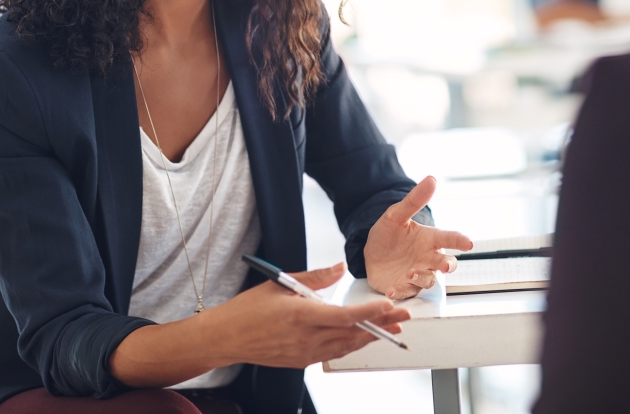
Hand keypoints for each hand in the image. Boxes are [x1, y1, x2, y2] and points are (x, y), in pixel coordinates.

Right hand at [112, 262, 409, 386]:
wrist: (225, 338)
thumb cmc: (247, 309)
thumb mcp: (280, 283)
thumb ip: (314, 277)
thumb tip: (339, 268)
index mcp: (301, 316)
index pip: (346, 315)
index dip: (372, 312)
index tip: (391, 305)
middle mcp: (306, 338)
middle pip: (354, 334)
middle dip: (382, 324)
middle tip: (404, 316)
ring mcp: (304, 353)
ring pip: (347, 346)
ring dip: (370, 336)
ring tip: (391, 327)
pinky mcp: (301, 362)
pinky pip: (333, 353)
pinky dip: (351, 344)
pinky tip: (361, 337)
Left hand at [364, 176, 472, 299]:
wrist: (370, 253)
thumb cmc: (388, 233)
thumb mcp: (396, 215)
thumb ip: (414, 200)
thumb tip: (431, 179)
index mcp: (429, 239)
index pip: (449, 239)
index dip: (460, 241)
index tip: (468, 243)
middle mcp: (428, 258)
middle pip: (446, 264)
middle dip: (447, 265)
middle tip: (444, 264)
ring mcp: (418, 274)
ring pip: (428, 280)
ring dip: (421, 277)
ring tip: (409, 272)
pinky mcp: (404, 288)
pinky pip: (407, 293)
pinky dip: (401, 292)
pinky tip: (392, 289)